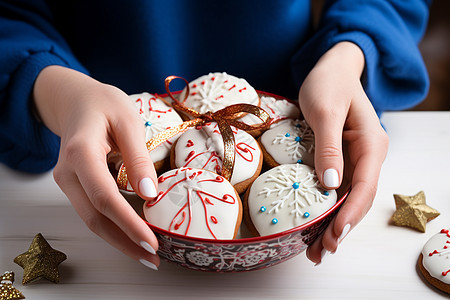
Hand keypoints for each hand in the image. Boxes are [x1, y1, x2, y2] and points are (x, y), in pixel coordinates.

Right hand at [33, 66, 159, 269]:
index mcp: (81, 152)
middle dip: (124, 242)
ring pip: (91, 219)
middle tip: (154, 259)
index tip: (151, 241)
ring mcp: (67, 181)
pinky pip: (92, 211)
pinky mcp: (74, 185)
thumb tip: (149, 195)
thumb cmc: (103, 104)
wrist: (75, 100)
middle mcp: (67, 172)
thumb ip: (138, 158)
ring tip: (147, 253)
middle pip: (94, 217)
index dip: (127, 223)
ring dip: (118, 239)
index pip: (104, 197)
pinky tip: (132, 234)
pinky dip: (113, 226)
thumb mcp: (128, 121)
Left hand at [298, 42, 388, 263]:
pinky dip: (325, 208)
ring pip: (346, 197)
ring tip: (314, 249)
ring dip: (332, 223)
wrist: (330, 69)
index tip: (335, 234)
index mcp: (371, 144)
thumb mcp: (325, 111)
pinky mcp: (339, 159)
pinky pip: (334, 188)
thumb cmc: (328, 83)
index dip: (350, 213)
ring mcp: (354, 159)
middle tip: (320, 251)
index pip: (365, 186)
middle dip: (341, 226)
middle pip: (357, 198)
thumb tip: (331, 185)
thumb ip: (329, 147)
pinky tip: (312, 224)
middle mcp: (367, 156)